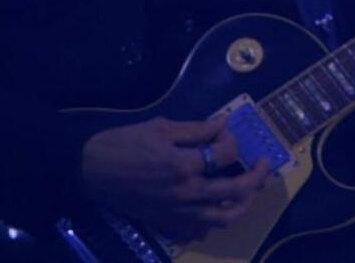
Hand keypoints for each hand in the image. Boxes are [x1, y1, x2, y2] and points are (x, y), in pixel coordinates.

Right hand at [80, 116, 271, 241]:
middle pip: (235, 191)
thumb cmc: (124, 144)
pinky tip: (216, 209)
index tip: (228, 131)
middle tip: (263, 165)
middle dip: (256, 177)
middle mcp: (187, 194)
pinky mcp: (168, 223)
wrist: (90, 171)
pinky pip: (200, 231)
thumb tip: (223, 124)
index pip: (225, 154)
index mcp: (184, 166)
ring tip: (250, 193)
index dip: (232, 140)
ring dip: (243, 205)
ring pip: (223, 218)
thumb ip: (196, 129)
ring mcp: (178, 213)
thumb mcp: (160, 128)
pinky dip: (213, 223)